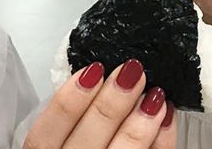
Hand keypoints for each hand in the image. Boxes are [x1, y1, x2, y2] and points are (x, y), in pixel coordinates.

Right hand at [23, 59, 175, 148]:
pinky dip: (161, 141)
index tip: (93, 71)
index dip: (69, 99)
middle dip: (112, 101)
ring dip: (138, 122)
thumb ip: (70, 116)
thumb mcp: (59, 137)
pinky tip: (166, 119)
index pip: (46, 132)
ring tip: (153, 95)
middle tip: (131, 73)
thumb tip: (95, 77)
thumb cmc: (80, 148)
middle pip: (88, 138)